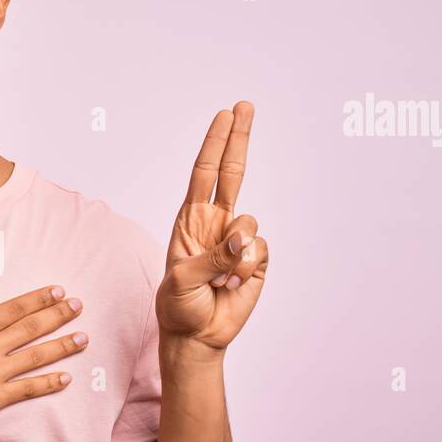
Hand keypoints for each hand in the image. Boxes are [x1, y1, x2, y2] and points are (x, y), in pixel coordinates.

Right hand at [0, 263, 87, 434]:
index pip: (13, 308)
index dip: (38, 299)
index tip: (58, 290)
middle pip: (30, 328)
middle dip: (58, 315)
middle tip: (79, 306)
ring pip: (35, 358)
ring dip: (62, 346)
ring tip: (83, 338)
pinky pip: (26, 390)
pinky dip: (48, 383)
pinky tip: (66, 377)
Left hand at [156, 101, 269, 352]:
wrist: (197, 336)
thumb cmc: (179, 306)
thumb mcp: (183, 280)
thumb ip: (214, 256)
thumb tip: (244, 239)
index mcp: (191, 220)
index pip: (204, 173)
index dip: (215, 144)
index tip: (225, 115)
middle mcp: (216, 223)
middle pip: (232, 172)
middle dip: (239, 138)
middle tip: (245, 105)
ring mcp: (238, 241)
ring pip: (250, 224)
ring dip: (235, 253)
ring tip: (218, 278)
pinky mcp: (257, 261)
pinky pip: (261, 252)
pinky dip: (248, 270)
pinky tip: (233, 285)